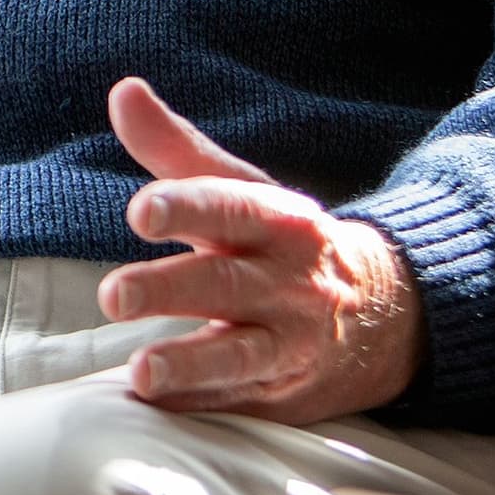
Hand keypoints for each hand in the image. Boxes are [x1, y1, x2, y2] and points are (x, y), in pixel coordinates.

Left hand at [95, 76, 422, 423]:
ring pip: (240, 355)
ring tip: (141, 372)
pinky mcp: (283, 393)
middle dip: (169, 290)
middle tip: (113, 294)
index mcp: (277, 221)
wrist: (382, 314)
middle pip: (225, 284)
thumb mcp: (243, 190)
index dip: (187, 207)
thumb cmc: (282, 243)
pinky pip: (237, 400)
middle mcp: (287, 281)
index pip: (231, 208)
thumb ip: (177, 149)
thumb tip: (122, 91)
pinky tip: (154, 403)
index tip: (141, 211)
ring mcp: (289, 342)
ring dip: (189, 365)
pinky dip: (196, 403)